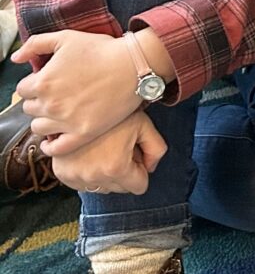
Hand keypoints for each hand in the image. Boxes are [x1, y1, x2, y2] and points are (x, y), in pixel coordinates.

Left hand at [12, 30, 142, 154]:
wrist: (134, 65)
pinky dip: (51, 146)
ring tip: (61, 112)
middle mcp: (50, 104)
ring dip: (46, 120)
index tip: (50, 81)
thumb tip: (17, 58)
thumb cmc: (103, 49)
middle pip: (30, 108)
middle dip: (41, 101)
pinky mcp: (82, 134)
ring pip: (39, 128)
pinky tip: (55, 139)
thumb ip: (36, 44)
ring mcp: (65, 121)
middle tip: (59, 94)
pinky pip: (55, 148)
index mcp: (42, 81)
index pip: (23, 89)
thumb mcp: (67, 37)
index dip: (36, 83)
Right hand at [51, 110, 166, 194]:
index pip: (139, 187)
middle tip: (120, 148)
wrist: (83, 102)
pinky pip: (83, 183)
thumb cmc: (116, 113)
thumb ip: (157, 149)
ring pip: (102, 187)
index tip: (136, 155)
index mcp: (116, 168)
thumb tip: (150, 168)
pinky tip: (91, 153)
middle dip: (125, 172)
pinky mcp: (61, 174)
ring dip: (106, 174)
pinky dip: (89, 173)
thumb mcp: (145, 125)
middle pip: (120, 188)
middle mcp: (93, 177)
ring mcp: (75, 177)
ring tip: (105, 149)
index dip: (141, 170)